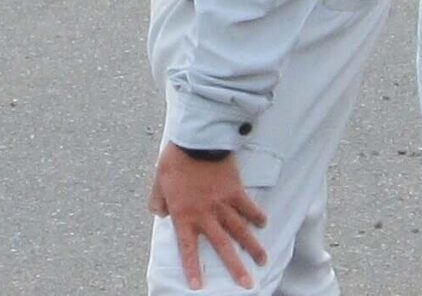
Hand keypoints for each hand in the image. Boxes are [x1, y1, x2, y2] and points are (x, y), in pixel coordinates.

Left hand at [149, 145, 267, 290]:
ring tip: (262, 260)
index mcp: (184, 214)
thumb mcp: (158, 181)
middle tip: (247, 284)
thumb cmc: (175, 160)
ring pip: (240, 230)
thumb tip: (159, 214)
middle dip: (235, 267)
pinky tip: (264, 223)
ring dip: (252, 246)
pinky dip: (256, 215)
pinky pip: (248, 206)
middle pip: (222, 246)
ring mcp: (223, 204)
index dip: (192, 267)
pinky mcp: (235, 191)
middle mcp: (205, 214)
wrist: (196, 140)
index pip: (187, 247)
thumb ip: (157, 201)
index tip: (197, 286)